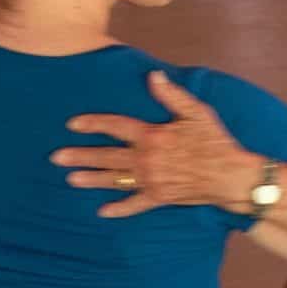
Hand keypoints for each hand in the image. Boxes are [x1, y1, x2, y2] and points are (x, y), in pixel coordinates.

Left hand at [56, 73, 265, 217]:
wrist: (230, 177)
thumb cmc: (216, 142)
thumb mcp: (197, 112)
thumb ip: (172, 95)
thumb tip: (152, 76)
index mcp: (152, 136)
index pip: (115, 127)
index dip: (93, 124)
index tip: (73, 124)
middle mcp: (146, 160)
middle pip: (106, 156)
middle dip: (80, 156)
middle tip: (57, 158)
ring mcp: (151, 181)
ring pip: (114, 179)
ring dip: (91, 179)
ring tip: (71, 179)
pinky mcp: (159, 197)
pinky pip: (134, 204)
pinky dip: (119, 209)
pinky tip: (102, 212)